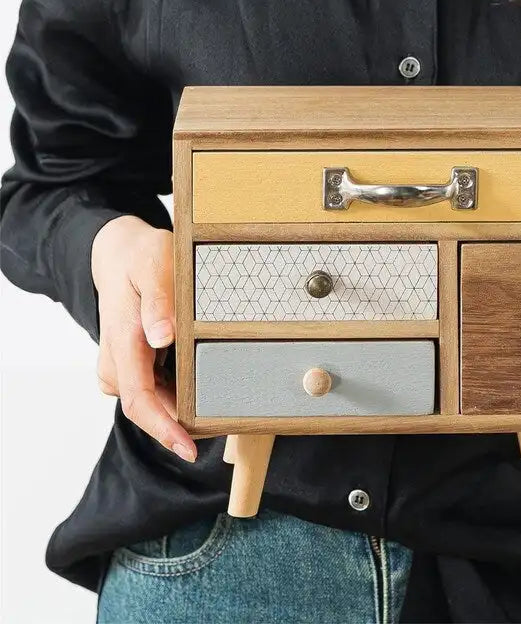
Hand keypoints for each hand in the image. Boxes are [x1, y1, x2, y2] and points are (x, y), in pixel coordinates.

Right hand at [91, 215, 195, 461]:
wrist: (119, 252)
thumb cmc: (141, 257)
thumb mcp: (154, 266)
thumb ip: (158, 302)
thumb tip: (161, 337)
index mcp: (123, 340)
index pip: (139, 399)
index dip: (164, 429)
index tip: (189, 448)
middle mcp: (117, 360)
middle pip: (149, 407)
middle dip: (179, 425)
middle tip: (223, 427)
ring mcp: (122, 363)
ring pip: (153, 399)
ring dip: (179, 409)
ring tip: (218, 408)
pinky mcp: (132, 362)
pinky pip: (154, 386)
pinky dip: (176, 392)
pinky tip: (200, 387)